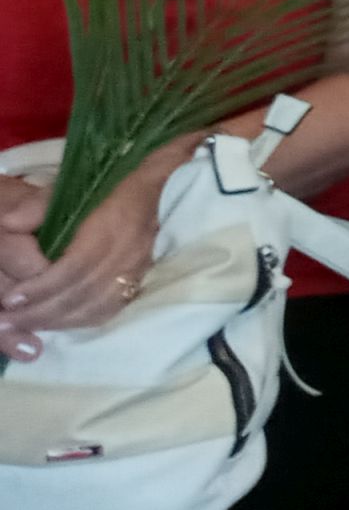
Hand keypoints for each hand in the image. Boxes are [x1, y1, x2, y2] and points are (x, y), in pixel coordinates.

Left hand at [0, 166, 165, 353]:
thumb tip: (10, 223)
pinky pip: (111, 310)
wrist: (170, 184)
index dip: (40, 287)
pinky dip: (82, 322)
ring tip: (25, 326)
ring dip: (57, 322)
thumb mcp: (79, 184)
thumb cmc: (121, 183)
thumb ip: (42, 204)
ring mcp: (137, 271)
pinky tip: (59, 324)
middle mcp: (126, 254)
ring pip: (96, 308)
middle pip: (81, 294)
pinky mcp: (142, 280)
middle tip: (6, 322)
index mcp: (110, 228)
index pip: (73, 268)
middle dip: (40, 312)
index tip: (10, 298)